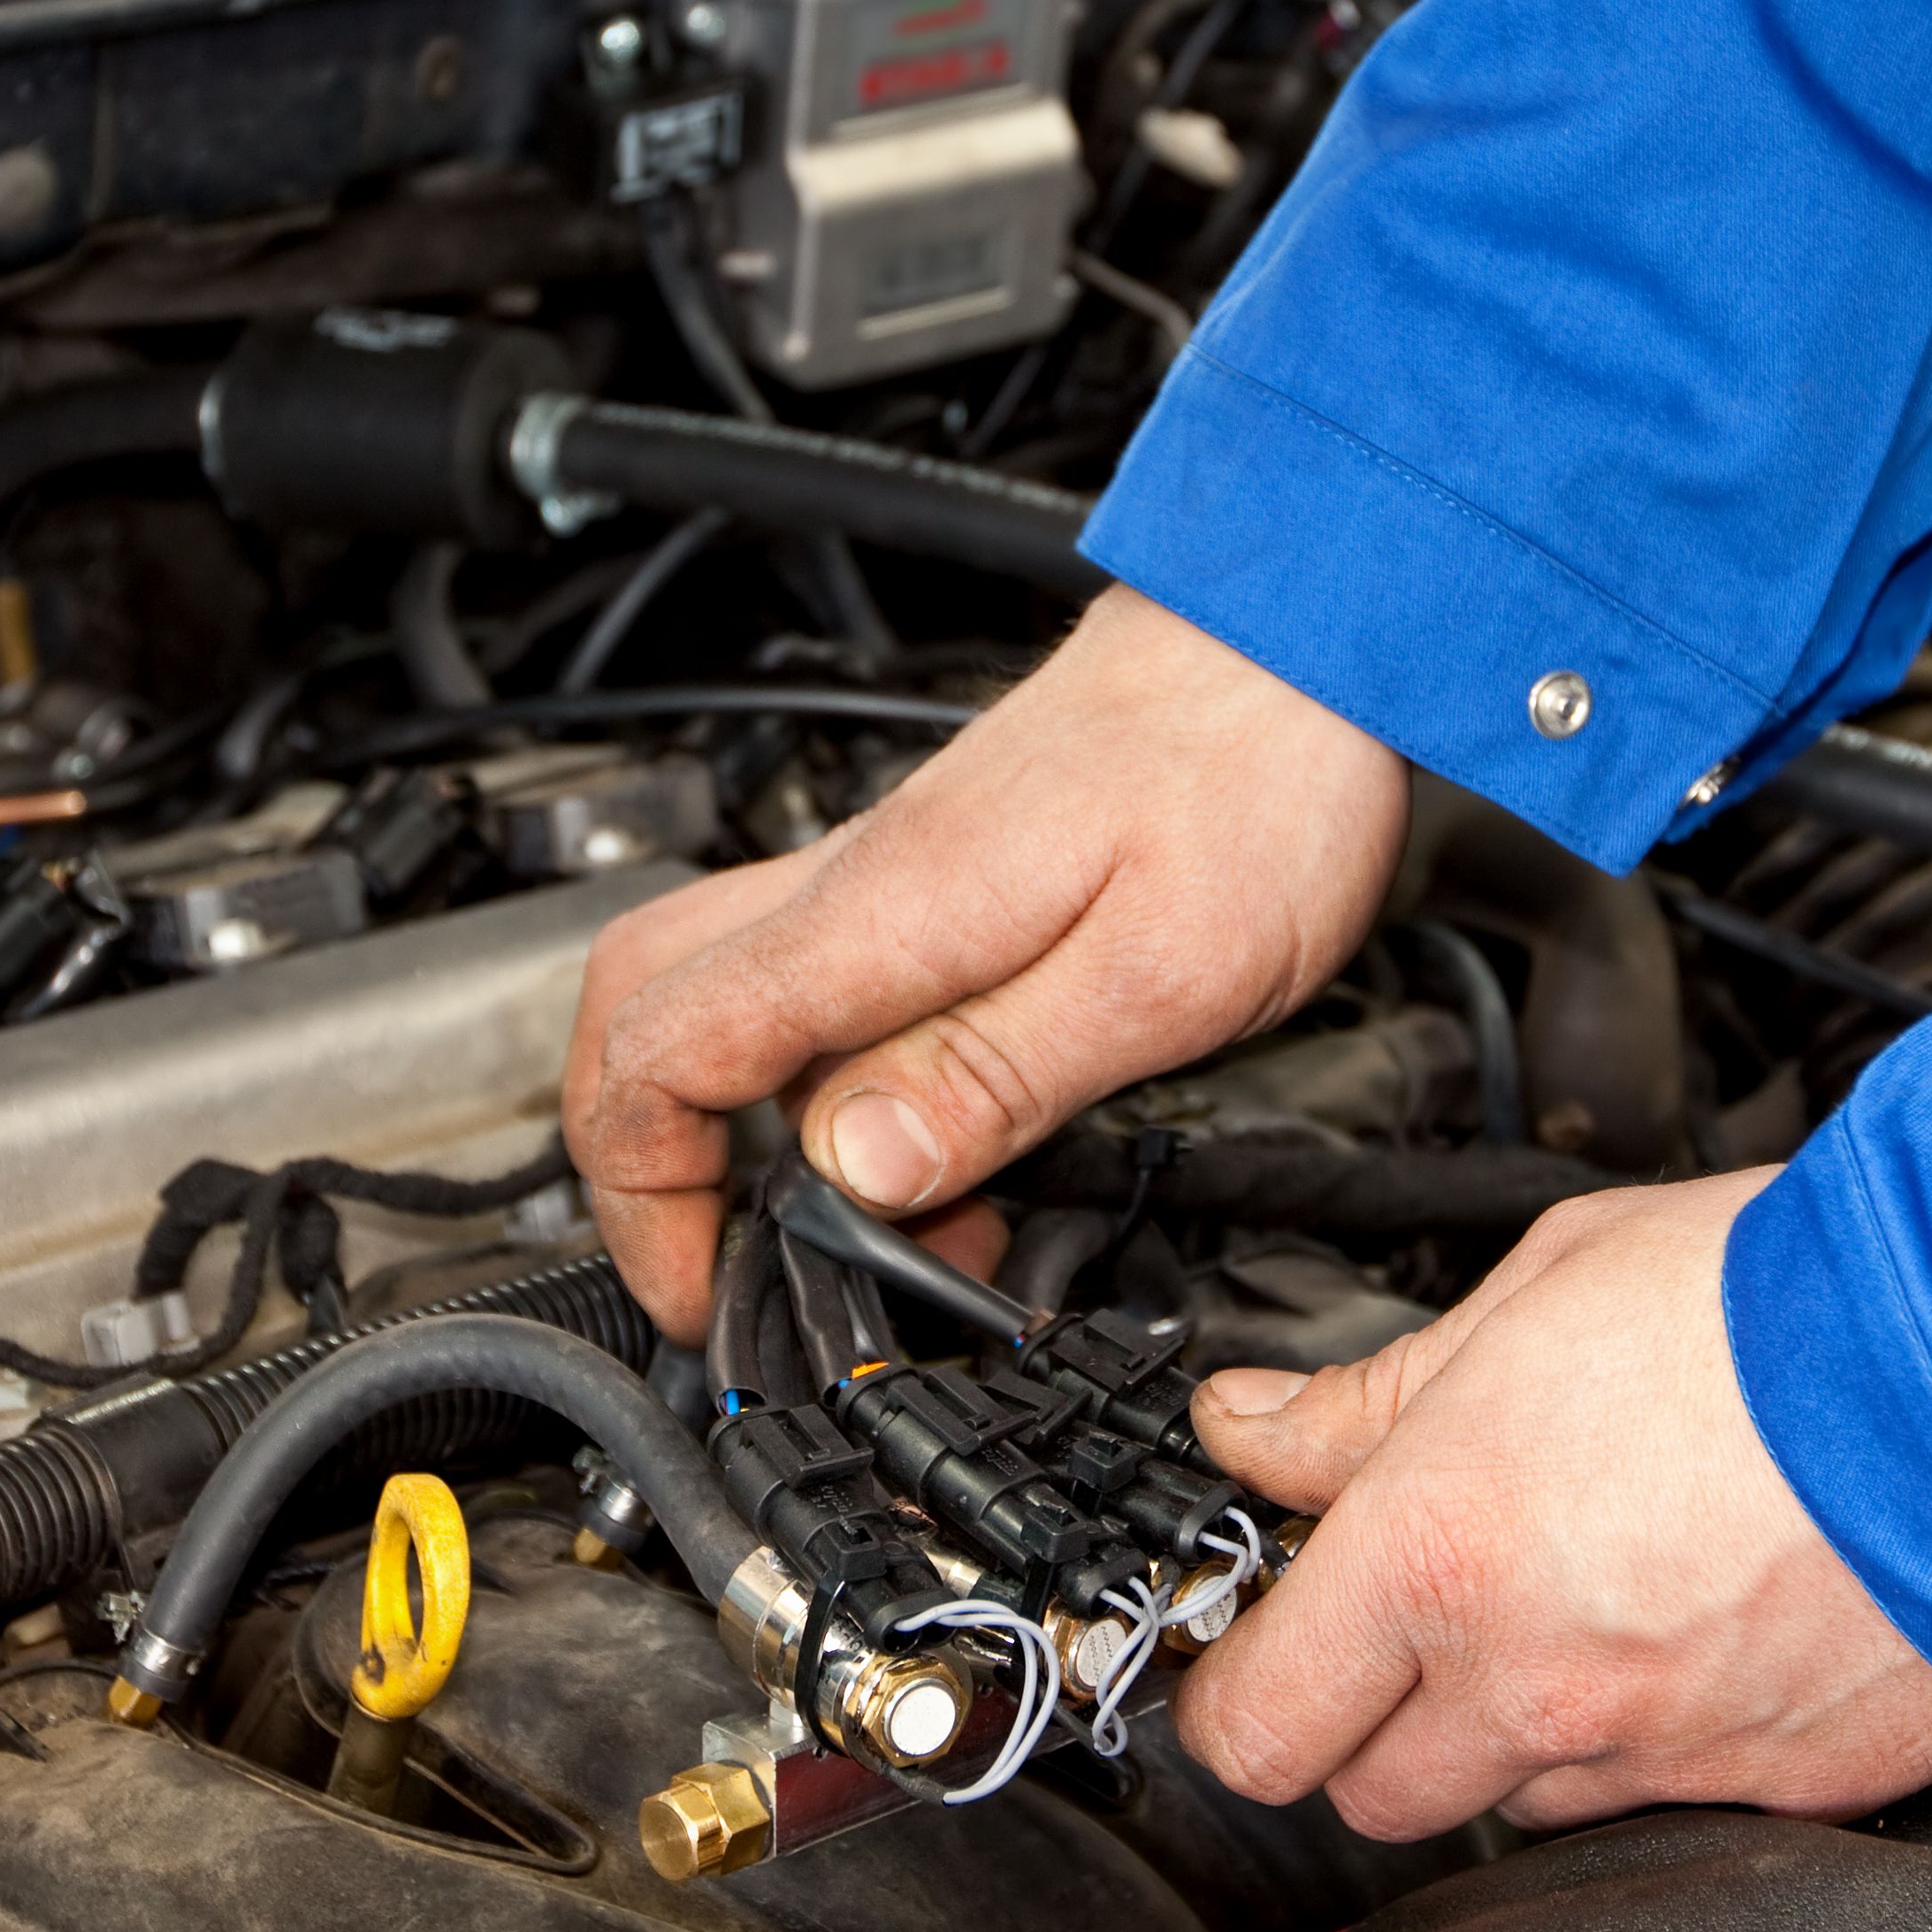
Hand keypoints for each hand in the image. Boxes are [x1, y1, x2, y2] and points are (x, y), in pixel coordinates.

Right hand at [564, 588, 1409, 1338]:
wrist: (1295, 639)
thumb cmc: (1254, 776)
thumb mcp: (1154, 971)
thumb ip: (993, 1077)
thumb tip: (855, 1171)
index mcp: (882, 914)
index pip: (664, 1052)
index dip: (649, 1201)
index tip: (710, 1291)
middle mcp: (853, 886)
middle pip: (638, 1007)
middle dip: (636, 1158)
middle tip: (719, 1269)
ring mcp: (885, 875)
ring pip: (719, 993)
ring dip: (736, 1128)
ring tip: (848, 1236)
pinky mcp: (936, 874)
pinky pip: (819, 982)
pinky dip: (823, 1080)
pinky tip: (920, 1142)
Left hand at [1175, 1172, 1931, 1836]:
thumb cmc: (1776, 1306)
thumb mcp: (1529, 1295)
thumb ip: (1369, 1397)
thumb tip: (1254, 1427)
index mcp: (1441, 1555)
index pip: (1255, 1721)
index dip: (1233, 1686)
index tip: (1249, 1641)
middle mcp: (1539, 1682)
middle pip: (1370, 1794)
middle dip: (1366, 1715)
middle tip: (1407, 1610)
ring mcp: (1663, 1752)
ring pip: (1518, 1802)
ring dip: (1512, 1727)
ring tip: (1579, 1589)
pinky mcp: (1776, 1785)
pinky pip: (1660, 1798)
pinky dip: (1647, 1737)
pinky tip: (1689, 1620)